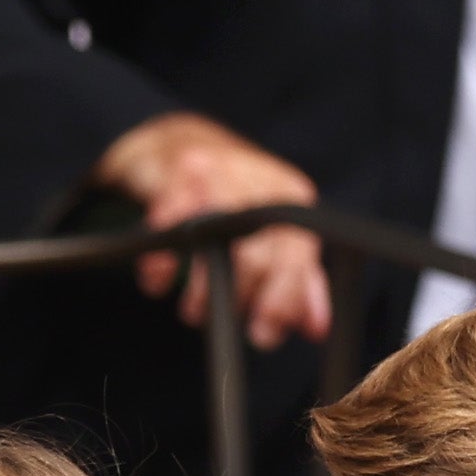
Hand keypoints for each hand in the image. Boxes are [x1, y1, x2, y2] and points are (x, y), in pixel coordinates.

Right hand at [89, 112, 330, 348]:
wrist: (177, 140)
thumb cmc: (232, 194)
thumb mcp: (273, 232)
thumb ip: (298, 280)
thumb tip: (317, 328)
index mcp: (290, 195)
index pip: (297, 255)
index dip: (282, 301)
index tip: (264, 334)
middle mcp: (258, 180)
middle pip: (258, 253)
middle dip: (241, 299)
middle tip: (225, 324)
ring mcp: (215, 172)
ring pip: (216, 242)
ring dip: (202, 288)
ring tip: (193, 312)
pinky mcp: (173, 174)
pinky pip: (168, 227)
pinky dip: (161, 262)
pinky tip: (157, 283)